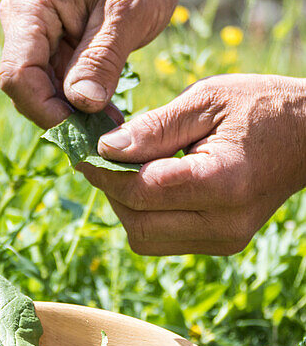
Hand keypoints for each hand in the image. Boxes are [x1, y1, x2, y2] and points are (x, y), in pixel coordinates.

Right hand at [0, 0, 181, 126]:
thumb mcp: (129, 13)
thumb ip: (102, 58)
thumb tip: (80, 104)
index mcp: (31, 5)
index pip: (17, 73)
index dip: (44, 109)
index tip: (84, 131)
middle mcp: (21, 19)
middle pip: (25, 86)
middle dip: (60, 114)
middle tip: (105, 133)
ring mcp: (33, 32)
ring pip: (39, 89)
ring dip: (71, 111)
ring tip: (112, 122)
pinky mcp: (49, 42)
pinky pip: (54, 81)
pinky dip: (78, 100)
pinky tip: (106, 110)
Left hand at [81, 74, 305, 255]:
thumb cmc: (261, 106)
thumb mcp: (207, 100)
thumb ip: (154, 127)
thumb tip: (105, 148)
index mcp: (223, 183)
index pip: (142, 190)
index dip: (105, 171)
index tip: (85, 148)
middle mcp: (224, 223)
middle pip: (138, 223)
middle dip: (111, 190)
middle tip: (101, 156)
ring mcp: (225, 240)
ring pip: (145, 239)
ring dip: (126, 206)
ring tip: (128, 166)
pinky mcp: (222, 244)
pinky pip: (163, 239)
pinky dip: (146, 215)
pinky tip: (150, 182)